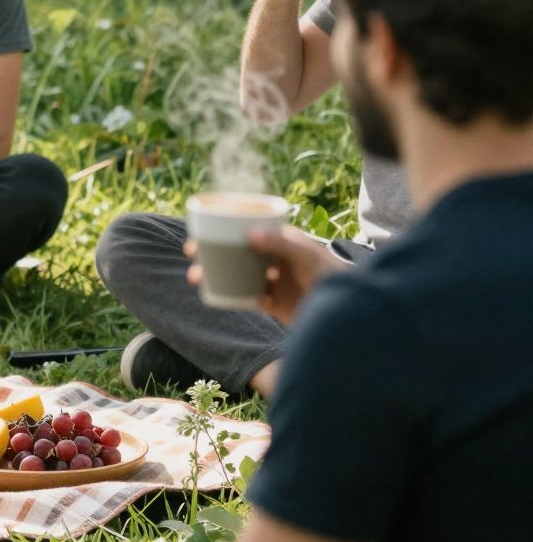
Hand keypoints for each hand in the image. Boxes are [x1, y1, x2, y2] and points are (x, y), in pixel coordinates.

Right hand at [184, 222, 349, 328]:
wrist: (349, 316)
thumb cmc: (333, 277)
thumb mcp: (308, 257)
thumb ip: (282, 244)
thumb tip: (250, 233)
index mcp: (283, 240)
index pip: (250, 226)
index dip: (225, 225)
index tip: (204, 227)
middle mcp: (276, 258)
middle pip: (237, 250)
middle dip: (212, 250)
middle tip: (191, 253)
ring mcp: (274, 281)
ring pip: (237, 273)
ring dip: (215, 273)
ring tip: (197, 277)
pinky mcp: (274, 303)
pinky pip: (246, 297)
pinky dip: (230, 295)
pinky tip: (216, 295)